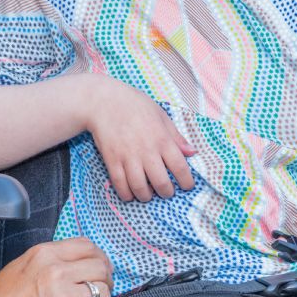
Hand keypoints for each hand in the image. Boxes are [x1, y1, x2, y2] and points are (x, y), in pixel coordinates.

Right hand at [0, 238, 112, 296]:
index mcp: (44, 255)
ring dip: (102, 294)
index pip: (86, 245)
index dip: (97, 253)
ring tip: (93, 296)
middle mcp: (56, 273)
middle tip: (102, 279)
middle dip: (105, 274)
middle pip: (100, 266)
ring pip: (103, 291)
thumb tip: (75, 256)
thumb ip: (50, 257)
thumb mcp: (22, 264)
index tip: (98, 260)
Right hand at [86, 76, 196, 201]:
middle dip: (167, 193)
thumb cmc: (135, 105)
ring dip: (147, 196)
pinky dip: (126, 194)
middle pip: (161, 183)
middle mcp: (147, 150)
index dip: (186, 182)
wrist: (103, 100)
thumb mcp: (160, 115)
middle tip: (166, 191)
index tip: (186, 185)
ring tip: (148, 194)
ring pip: (140, 188)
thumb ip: (176, 136)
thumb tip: (192, 152)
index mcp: (162, 139)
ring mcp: (128, 156)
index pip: (180, 167)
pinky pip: (120, 184)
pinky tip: (130, 194)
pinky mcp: (112, 160)